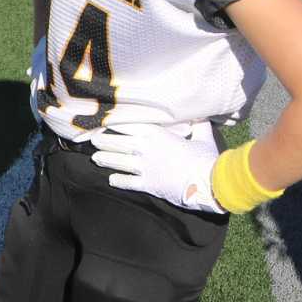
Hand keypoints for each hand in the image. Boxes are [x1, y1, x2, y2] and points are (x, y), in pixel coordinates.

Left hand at [88, 123, 223, 213]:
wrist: (210, 183)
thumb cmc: (206, 158)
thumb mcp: (203, 137)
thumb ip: (198, 125)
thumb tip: (201, 116)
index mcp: (156, 133)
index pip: (127, 125)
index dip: (113, 123)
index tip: (102, 122)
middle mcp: (145, 148)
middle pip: (116, 142)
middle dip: (102, 140)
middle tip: (91, 140)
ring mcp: (144, 167)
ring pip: (117, 161)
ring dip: (105, 159)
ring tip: (95, 158)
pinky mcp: (148, 184)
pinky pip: (127, 182)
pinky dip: (118, 181)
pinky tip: (110, 179)